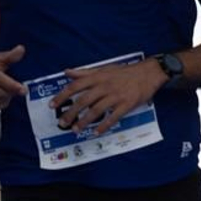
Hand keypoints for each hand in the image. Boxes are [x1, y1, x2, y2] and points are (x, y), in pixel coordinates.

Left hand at [50, 58, 165, 135]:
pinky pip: (113, 117)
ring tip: (75, 130)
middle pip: (83, 101)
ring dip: (84, 121)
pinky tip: (96, 132)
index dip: (62, 96)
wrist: (148, 73)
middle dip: (71, 113)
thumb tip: (67, 72)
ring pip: (96, 110)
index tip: (53, 105)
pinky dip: (104, 126)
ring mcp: (115, 96)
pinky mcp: (126, 104)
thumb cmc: (124, 72)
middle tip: (62, 123)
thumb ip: (84, 72)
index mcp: (97, 77)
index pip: (75, 86)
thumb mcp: (104, 69)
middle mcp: (104, 86)